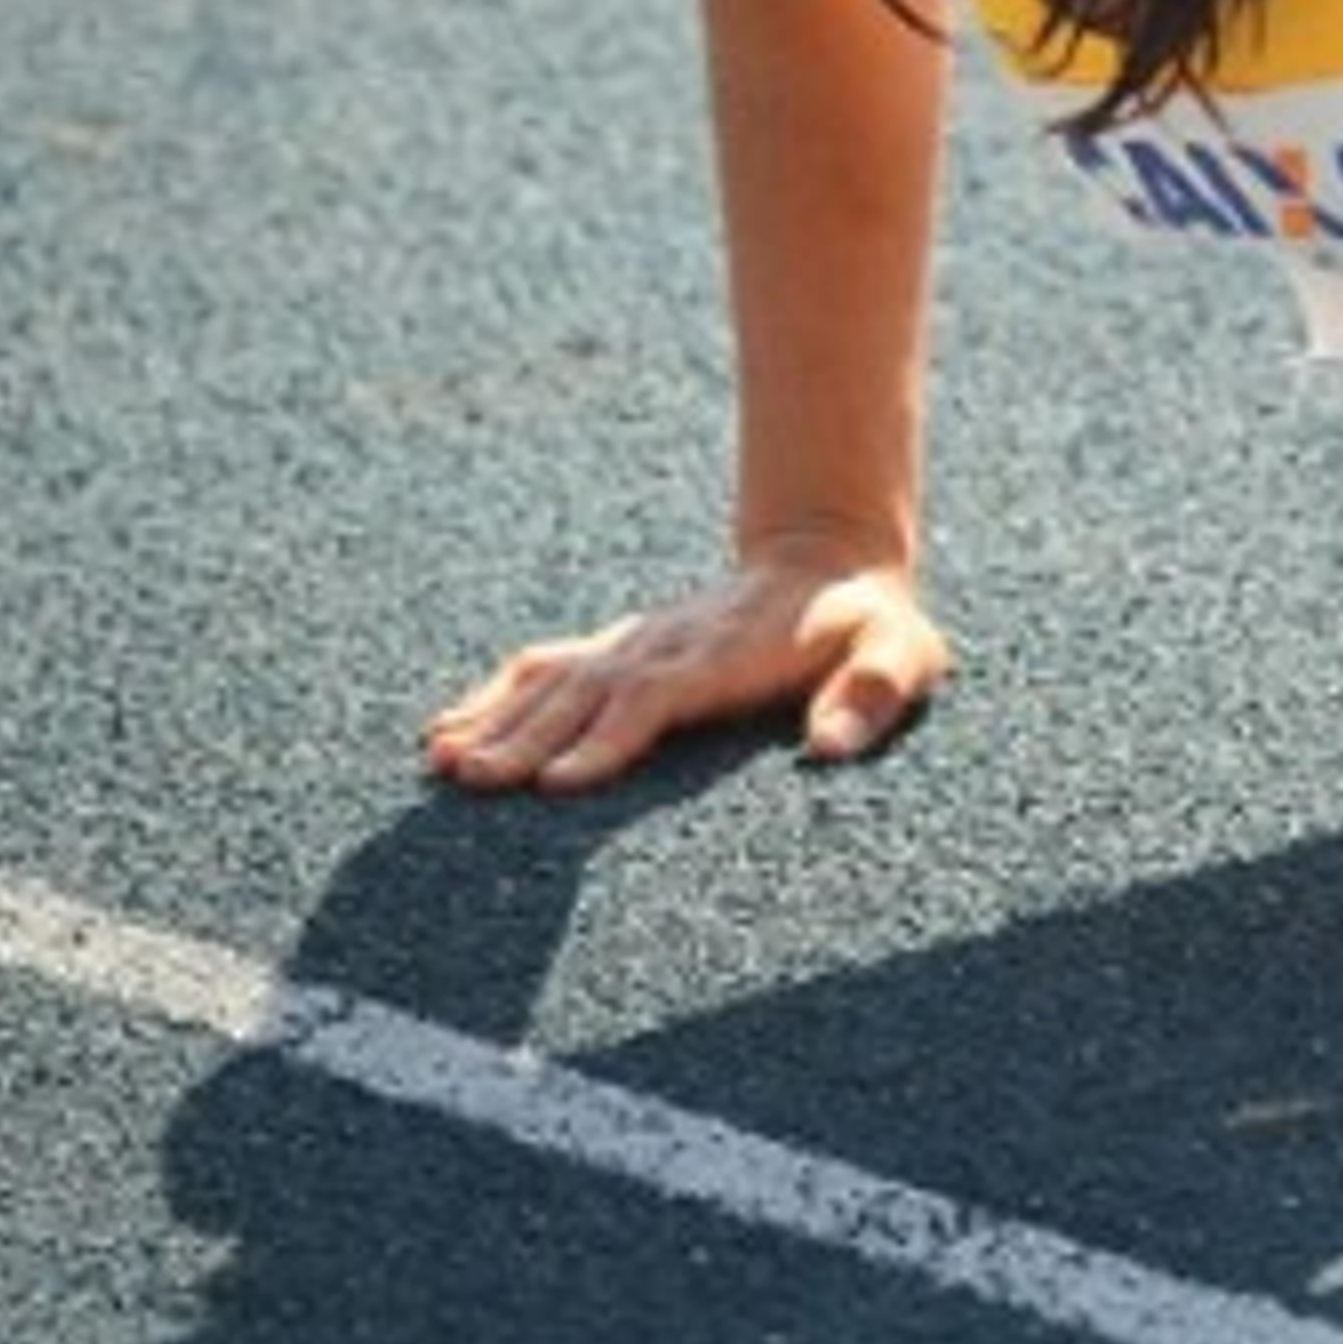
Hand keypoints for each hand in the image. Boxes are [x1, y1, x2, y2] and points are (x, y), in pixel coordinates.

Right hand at [421, 552, 949, 793]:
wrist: (833, 561)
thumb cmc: (871, 627)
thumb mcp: (901, 655)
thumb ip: (871, 693)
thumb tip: (831, 745)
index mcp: (730, 651)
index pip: (658, 694)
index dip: (609, 736)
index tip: (556, 782)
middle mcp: (670, 642)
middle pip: (589, 690)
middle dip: (528, 736)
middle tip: (472, 781)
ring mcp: (638, 641)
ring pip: (555, 677)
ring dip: (497, 717)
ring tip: (441, 760)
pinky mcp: (621, 646)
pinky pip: (545, 666)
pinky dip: (493, 695)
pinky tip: (446, 730)